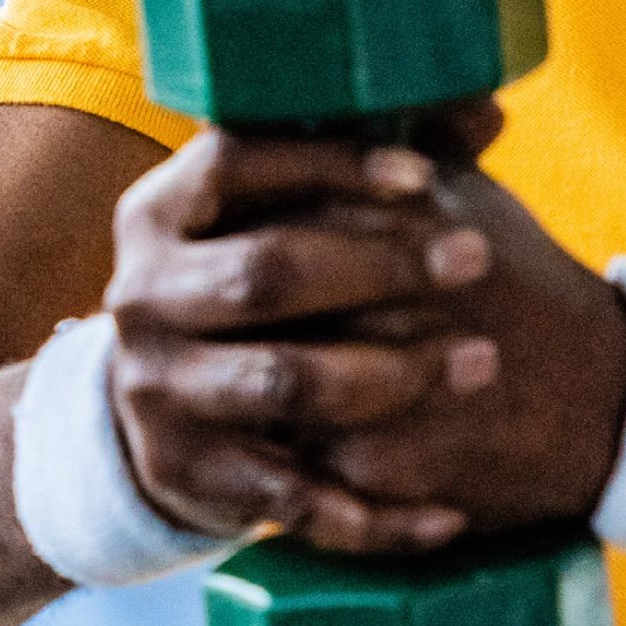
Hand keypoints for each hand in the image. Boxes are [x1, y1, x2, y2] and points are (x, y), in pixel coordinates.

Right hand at [99, 112, 625, 555]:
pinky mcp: (188, 477)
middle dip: (382, 266)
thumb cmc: (251, 283)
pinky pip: (294, 501)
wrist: (155, 410)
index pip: (235, 162)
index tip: (425, 178)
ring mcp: (157, 392)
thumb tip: (486, 109)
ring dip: (393, 376)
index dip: (332, 165)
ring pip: (284, 384)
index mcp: (156, 212)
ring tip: (481, 361)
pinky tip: (450, 511)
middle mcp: (139, 297)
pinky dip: (378, 516)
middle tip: (475, 258)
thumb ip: (372, 161)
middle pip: (266, 274)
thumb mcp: (280, 213)